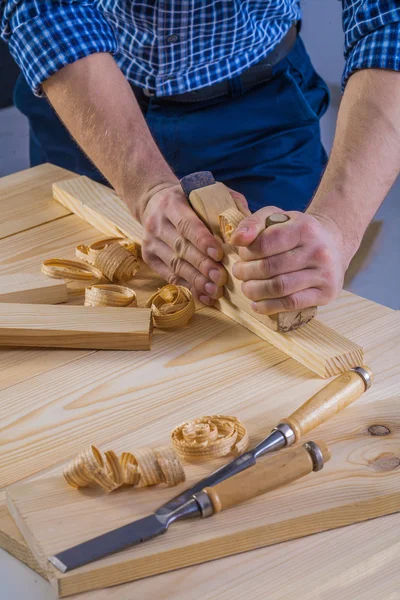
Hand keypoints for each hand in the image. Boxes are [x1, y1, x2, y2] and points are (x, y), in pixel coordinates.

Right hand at [141, 184, 246, 304]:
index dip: (203, 241)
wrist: (153, 202)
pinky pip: (170, 276)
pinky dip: (189, 287)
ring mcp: (150, 242)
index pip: (187, 225)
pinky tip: (204, 295)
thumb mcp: (206, 191)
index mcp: (171, 203)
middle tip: (221, 278)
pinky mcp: (149, 258)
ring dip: (197, 280)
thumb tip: (246, 227)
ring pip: (175, 265)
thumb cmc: (190, 198)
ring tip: (215, 290)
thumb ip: (227, 203)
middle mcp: (156, 223)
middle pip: (181, 248)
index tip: (219, 254)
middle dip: (202, 265)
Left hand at [231, 206, 348, 314]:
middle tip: (239, 272)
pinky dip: (269, 307)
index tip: (242, 255)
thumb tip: (237, 239)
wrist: (333, 246)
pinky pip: (291, 303)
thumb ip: (252, 223)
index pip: (264, 243)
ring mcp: (325, 274)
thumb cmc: (297, 233)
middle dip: (246, 272)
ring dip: (254, 291)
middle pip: (269, 267)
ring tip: (246, 288)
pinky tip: (257, 304)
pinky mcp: (326, 293)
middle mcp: (318, 251)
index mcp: (305, 228)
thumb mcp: (275, 218)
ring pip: (279, 287)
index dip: (246, 252)